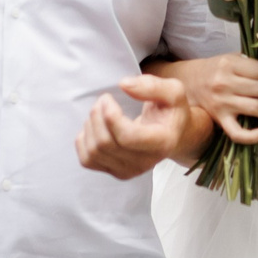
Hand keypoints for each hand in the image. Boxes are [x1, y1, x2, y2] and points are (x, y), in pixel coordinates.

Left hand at [76, 73, 196, 178]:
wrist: (174, 135)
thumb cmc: (171, 112)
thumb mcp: (173, 91)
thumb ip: (152, 86)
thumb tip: (124, 85)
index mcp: (162, 142)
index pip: (127, 137)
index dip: (110, 116)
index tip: (108, 98)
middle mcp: (145, 162)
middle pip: (105, 143)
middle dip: (97, 115)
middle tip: (103, 99)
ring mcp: (129, 171)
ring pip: (93, 151)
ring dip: (90, 125)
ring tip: (101, 112)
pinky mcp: (115, 173)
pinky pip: (87, 160)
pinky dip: (84, 140)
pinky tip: (96, 127)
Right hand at [157, 51, 257, 144]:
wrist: (188, 82)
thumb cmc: (214, 70)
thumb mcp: (230, 58)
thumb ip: (251, 62)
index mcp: (229, 64)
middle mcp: (225, 83)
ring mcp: (222, 103)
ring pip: (257, 108)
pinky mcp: (219, 119)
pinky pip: (239, 133)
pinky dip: (256, 135)